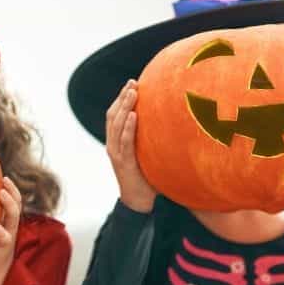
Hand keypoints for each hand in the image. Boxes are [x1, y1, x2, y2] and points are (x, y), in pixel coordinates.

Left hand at [0, 177, 21, 279]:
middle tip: (0, 192)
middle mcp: (9, 232)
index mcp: (10, 221)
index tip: (4, 178)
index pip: (17, 203)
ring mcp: (2, 246)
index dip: (13, 190)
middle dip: (9, 204)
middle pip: (14, 216)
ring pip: (6, 238)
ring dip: (1, 232)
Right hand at [106, 80, 156, 212]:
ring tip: (133, 92)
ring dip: (125, 107)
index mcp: (116, 141)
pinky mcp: (123, 163)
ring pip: (117, 125)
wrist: (138, 201)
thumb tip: (170, 121)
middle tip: (133, 83)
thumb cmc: (146, 176)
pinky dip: (128, 127)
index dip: (121, 98)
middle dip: (122, 97)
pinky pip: (124, 142)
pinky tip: (134, 115)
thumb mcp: (147, 153)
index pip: (115, 115)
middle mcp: (113, 145)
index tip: (132, 83)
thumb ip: (151, 138)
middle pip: (113, 115)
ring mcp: (116, 154)